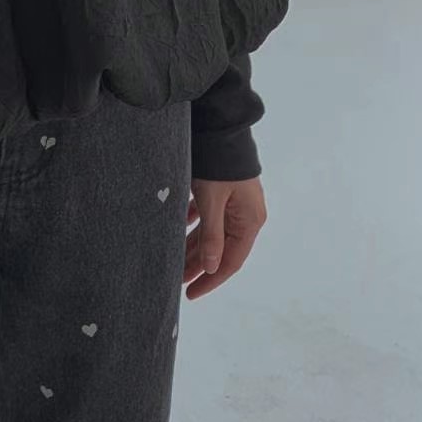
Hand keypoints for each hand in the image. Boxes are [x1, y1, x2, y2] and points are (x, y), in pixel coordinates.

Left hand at [183, 177, 267, 299]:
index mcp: (250, 221)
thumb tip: (211, 268)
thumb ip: (211, 237)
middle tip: (174, 282)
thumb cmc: (219, 165)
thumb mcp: (212, 203)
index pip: (231, 262)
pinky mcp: (223, 194)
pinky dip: (192, 227)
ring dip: (192, 249)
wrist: (221, 128)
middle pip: (220, 250)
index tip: (190, 294)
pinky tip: (176, 232)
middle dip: (197, 267)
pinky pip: (207, 218)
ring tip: (172, 263)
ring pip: (211, 235)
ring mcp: (235, 205)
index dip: (210, 280)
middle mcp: (246, 215)